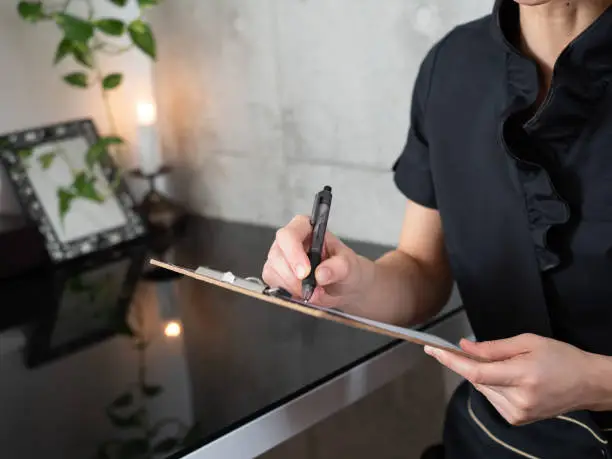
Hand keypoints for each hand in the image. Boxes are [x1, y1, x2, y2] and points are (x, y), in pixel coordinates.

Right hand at [262, 215, 372, 307]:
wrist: (342, 285)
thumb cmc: (344, 268)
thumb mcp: (349, 265)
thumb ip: (338, 267)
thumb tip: (321, 273)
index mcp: (305, 227)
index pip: (289, 235)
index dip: (294, 253)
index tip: (305, 273)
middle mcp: (288, 240)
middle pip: (277, 255)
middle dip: (294, 277)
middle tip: (313, 289)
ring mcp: (279, 257)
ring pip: (272, 272)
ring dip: (292, 287)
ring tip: (313, 291)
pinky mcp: (275, 274)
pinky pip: (273, 285)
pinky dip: (288, 293)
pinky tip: (302, 293)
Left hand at [425, 334, 611, 424]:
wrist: (586, 384)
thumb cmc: (560, 357)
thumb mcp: (527, 342)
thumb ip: (492, 347)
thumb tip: (464, 347)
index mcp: (522, 376)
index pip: (476, 372)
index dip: (451, 361)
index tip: (433, 350)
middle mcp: (518, 399)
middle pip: (477, 379)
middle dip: (469, 362)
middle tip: (472, 349)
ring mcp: (517, 413)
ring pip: (482, 388)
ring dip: (483, 374)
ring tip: (507, 365)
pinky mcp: (517, 420)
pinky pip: (492, 397)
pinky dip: (492, 384)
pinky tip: (510, 378)